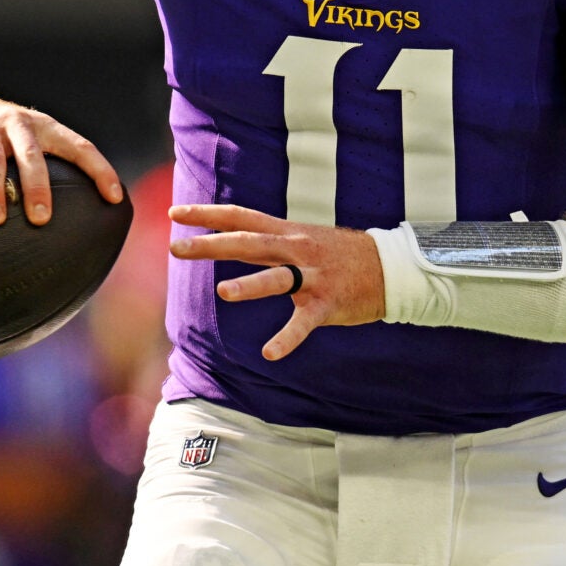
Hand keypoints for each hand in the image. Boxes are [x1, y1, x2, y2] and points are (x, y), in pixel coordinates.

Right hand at [0, 88, 121, 226]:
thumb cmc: (1, 136)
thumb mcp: (28, 140)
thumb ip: (47, 167)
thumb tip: (73, 218)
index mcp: (45, 127)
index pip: (80, 146)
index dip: (100, 170)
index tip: (114, 198)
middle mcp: (19, 123)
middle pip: (32, 155)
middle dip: (38, 187)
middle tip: (41, 218)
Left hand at [167, 204, 384, 360]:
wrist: (391, 267)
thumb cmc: (340, 255)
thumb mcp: (304, 236)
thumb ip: (270, 237)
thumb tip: (233, 235)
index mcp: (286, 232)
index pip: (240, 216)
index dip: (206, 214)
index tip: (175, 213)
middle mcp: (296, 249)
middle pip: (248, 243)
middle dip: (210, 245)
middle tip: (176, 249)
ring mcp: (312, 277)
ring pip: (277, 279)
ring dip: (250, 285)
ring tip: (222, 292)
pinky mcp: (327, 304)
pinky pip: (304, 323)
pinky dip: (287, 339)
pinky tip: (270, 353)